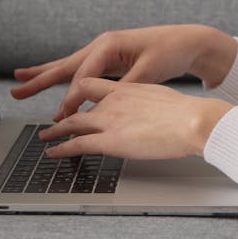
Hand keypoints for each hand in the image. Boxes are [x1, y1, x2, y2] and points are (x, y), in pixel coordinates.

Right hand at [10, 25, 237, 120]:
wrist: (187, 41)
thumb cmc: (170, 52)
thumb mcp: (148, 71)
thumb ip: (125, 88)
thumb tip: (104, 104)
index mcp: (108, 45)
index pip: (82, 77)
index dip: (71, 99)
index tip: (62, 118)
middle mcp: (101, 45)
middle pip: (65, 66)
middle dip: (40, 79)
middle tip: (17, 91)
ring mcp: (103, 50)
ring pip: (68, 67)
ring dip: (45, 75)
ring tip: (20, 80)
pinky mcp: (108, 58)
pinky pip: (80, 70)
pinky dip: (64, 77)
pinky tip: (51, 80)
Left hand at [38, 78, 232, 159]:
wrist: (192, 121)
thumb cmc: (187, 113)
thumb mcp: (163, 100)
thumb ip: (149, 106)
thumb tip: (152, 115)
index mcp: (128, 88)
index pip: (94, 85)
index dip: (80, 94)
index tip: (75, 102)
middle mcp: (114, 100)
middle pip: (79, 105)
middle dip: (64, 113)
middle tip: (54, 121)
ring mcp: (109, 120)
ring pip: (72, 123)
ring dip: (56, 132)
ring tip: (45, 138)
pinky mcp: (109, 140)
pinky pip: (76, 144)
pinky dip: (60, 149)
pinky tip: (52, 153)